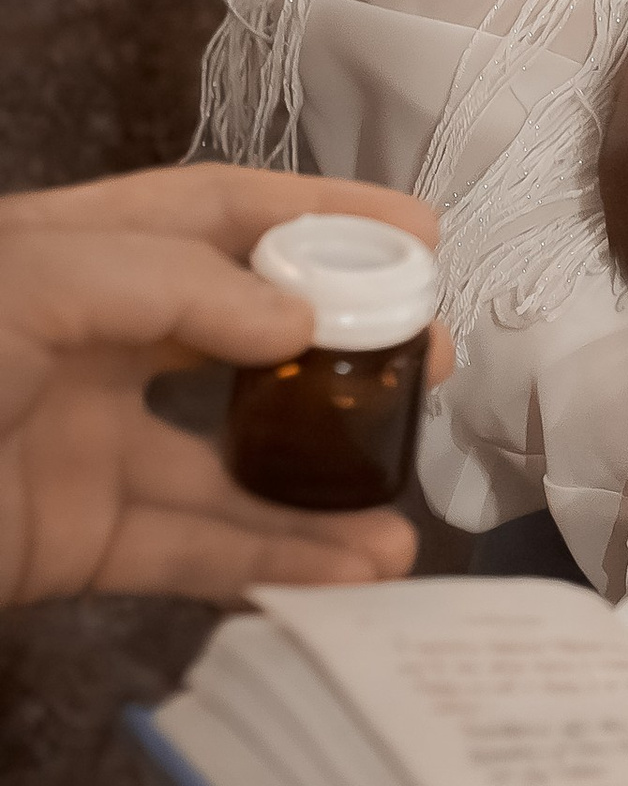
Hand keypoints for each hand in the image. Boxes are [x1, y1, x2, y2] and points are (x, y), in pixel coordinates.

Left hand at [0, 165, 445, 607]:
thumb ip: (165, 282)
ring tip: (402, 521)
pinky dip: (274, 564)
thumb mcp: (25, 283)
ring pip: (233, 464)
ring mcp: (86, 445)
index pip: (214, 213)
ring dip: (323, 492)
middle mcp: (90, 342)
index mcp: (71, 254)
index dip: (319, 215)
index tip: (418, 234)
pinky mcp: (76, 542)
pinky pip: (191, 551)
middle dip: (347, 348)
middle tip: (428, 369)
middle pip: (246, 332)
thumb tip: (297, 321)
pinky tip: (352, 573)